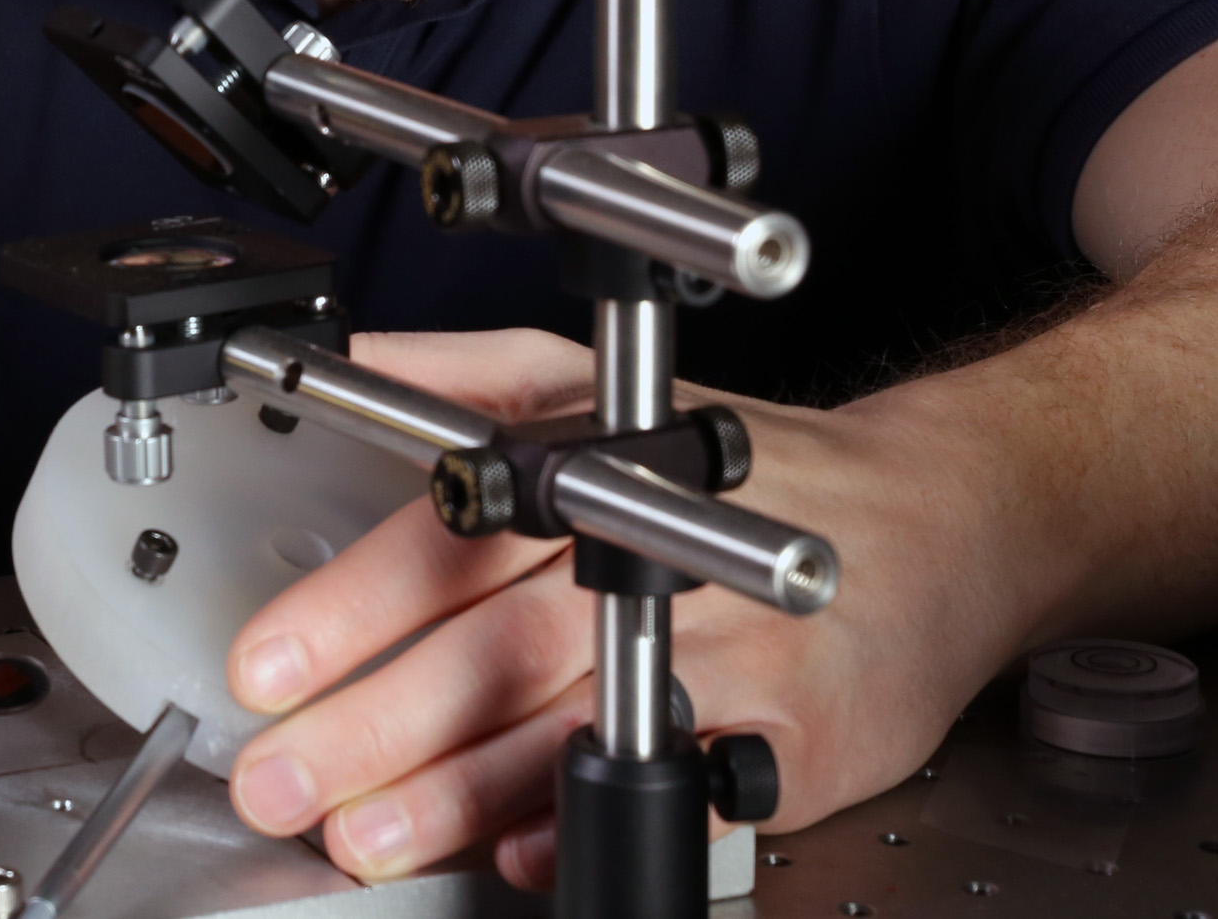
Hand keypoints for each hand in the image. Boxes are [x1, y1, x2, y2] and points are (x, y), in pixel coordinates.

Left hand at [220, 330, 1033, 888]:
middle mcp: (656, 568)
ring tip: (365, 834)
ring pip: (570, 732)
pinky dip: (596, 823)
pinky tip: (524, 853)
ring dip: (458, 795)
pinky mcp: (800, 744)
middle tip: (282, 777)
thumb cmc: (753, 465)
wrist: (954, 520)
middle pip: (492, 652)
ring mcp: (731, 663)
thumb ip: (468, 377)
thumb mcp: (605, 384)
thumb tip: (346, 362)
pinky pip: (683, 797)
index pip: (448, 544)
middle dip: (373, 725)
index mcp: (594, 477)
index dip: (347, 609)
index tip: (263, 666)